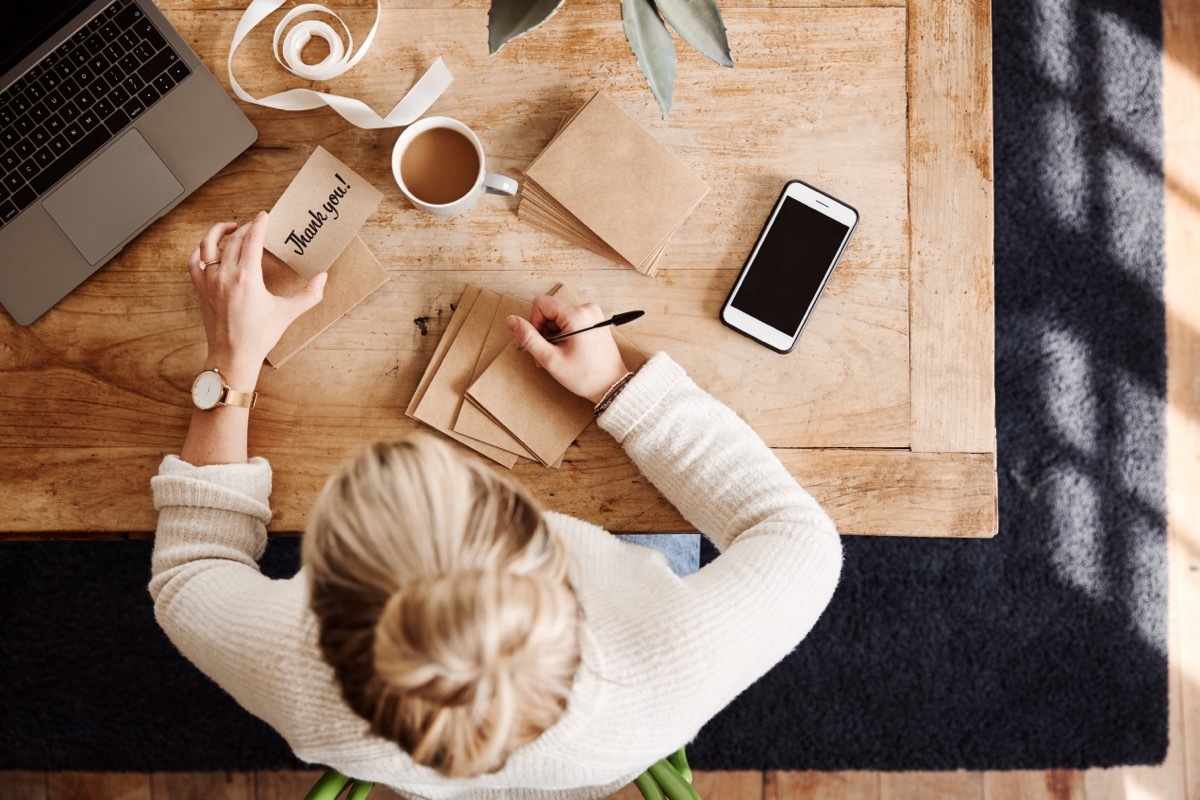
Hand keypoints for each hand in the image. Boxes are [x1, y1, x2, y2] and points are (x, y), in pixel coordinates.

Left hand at [187, 212, 326, 387]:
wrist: (233, 356)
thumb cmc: (258, 336)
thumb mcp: (288, 313)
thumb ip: (309, 294)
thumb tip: (323, 278)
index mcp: (247, 278)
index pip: (252, 239)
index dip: (259, 223)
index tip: (264, 216)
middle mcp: (225, 275)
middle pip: (234, 239)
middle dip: (246, 227)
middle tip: (256, 224)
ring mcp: (209, 281)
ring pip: (208, 244)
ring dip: (219, 231)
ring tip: (230, 228)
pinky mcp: (200, 289)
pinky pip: (194, 261)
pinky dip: (201, 250)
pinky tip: (210, 249)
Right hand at [507, 295, 630, 402]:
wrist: (613, 386)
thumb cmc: (586, 376)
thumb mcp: (551, 359)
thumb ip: (529, 337)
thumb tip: (511, 320)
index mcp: (577, 314)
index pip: (541, 304)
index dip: (533, 322)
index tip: (539, 343)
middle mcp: (587, 309)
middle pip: (550, 311)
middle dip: (544, 332)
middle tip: (547, 355)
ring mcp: (593, 315)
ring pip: (559, 318)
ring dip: (553, 336)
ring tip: (558, 357)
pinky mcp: (595, 322)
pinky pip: (570, 322)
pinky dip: (564, 336)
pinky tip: (567, 352)